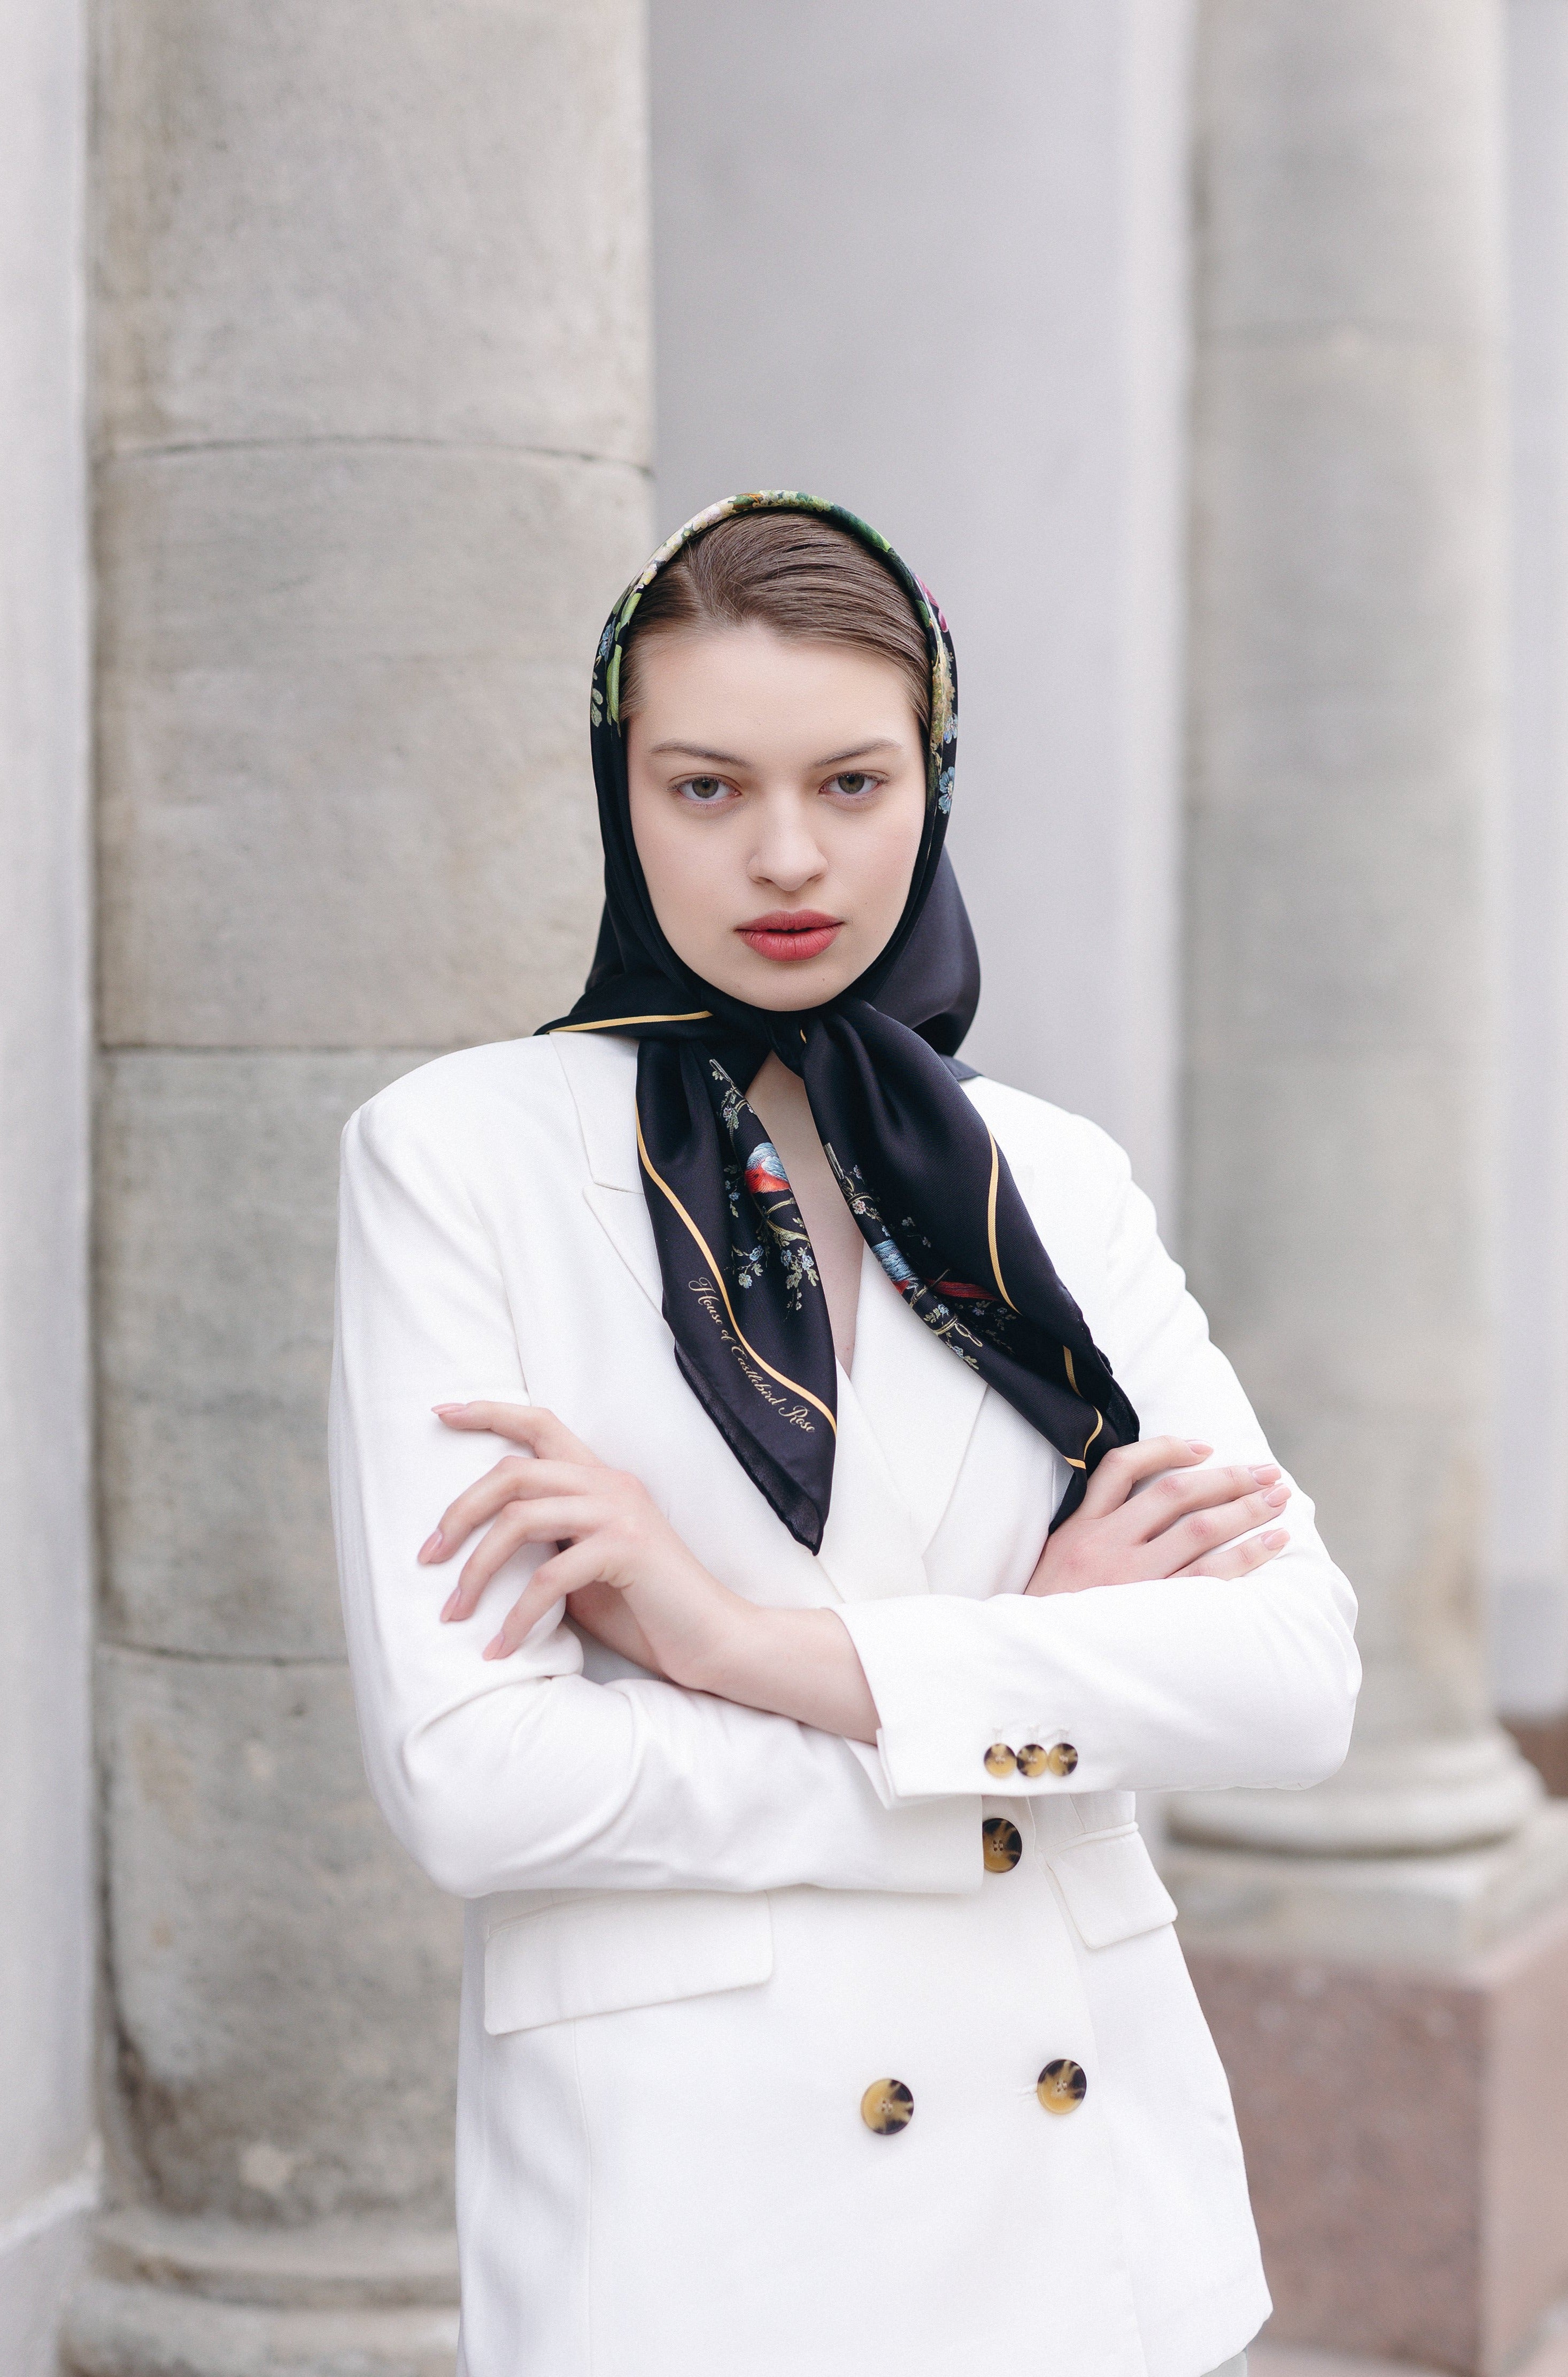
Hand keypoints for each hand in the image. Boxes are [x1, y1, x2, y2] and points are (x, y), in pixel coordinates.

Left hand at [418, 1401, 879, 1740]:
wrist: (715, 1640)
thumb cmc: (646, 1609)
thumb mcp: (584, 1565)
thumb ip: (547, 1542)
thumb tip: (484, 1548)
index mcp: (600, 1479)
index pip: (541, 1423)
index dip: (488, 1412)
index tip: (440, 1412)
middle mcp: (610, 1484)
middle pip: (512, 1472)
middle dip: (459, 1514)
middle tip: (427, 1558)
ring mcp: (620, 1513)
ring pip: (520, 1519)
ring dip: (476, 1570)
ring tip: (453, 1614)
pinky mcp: (627, 1550)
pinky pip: (548, 1577)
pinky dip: (516, 1616)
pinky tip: (500, 1648)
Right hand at [1026, 1436, 1289, 1597]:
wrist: (1034, 1669)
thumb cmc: (1051, 1618)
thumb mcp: (1055, 1563)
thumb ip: (1090, 1533)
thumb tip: (1147, 1510)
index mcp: (1079, 1528)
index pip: (1121, 1468)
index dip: (1166, 1449)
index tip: (1206, 1448)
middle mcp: (1104, 1545)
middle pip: (1174, 1494)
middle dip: (1227, 1478)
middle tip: (1267, 1473)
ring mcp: (1129, 1578)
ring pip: (1198, 1528)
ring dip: (1245, 1509)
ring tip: (1279, 1499)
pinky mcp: (1152, 1611)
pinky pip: (1209, 1576)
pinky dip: (1246, 1554)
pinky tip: (1273, 1542)